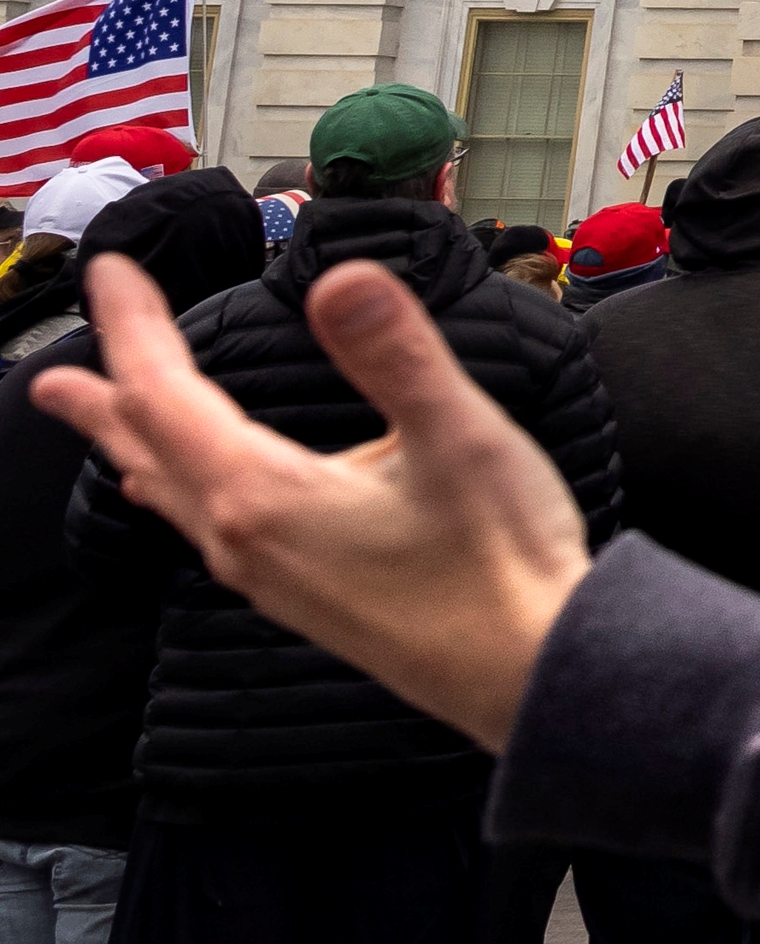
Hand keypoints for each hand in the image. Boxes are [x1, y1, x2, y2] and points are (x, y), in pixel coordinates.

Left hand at [31, 252, 591, 749]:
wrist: (526, 673)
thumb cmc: (499, 562)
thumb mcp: (459, 441)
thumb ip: (396, 356)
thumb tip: (341, 278)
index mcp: (263, 495)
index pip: (168, 394)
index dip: (133, 327)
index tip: (110, 269)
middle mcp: (243, 539)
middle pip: (150, 451)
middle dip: (102, 400)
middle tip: (45, 377)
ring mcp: (268, 573)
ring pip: (171, 492)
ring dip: (131, 445)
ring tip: (98, 423)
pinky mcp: (298, 593)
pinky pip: (204, 526)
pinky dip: (175, 486)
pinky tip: (189, 493)